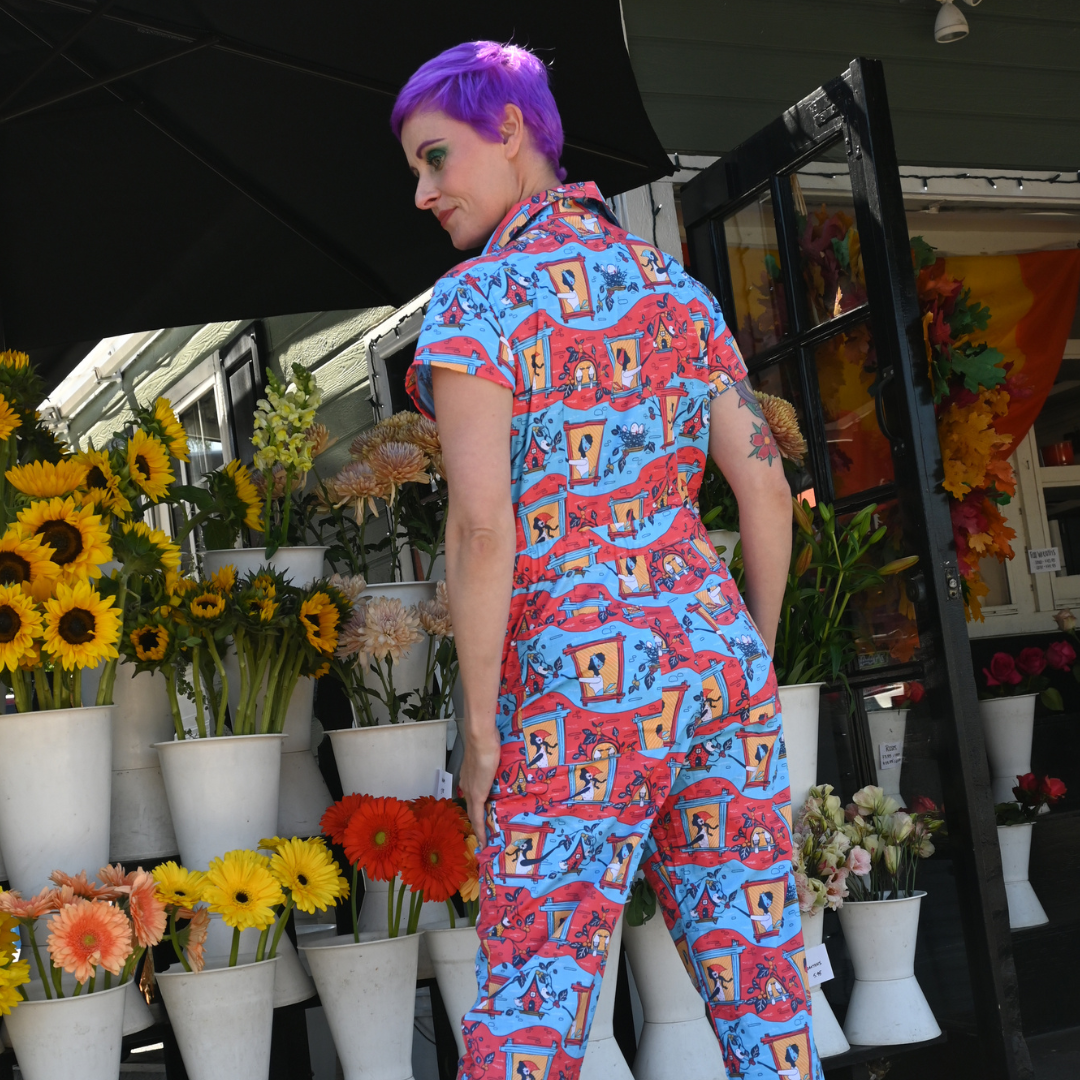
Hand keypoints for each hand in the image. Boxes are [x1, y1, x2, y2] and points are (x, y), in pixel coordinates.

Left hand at [459, 719, 501, 846]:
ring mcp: (470, 791)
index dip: (476, 809)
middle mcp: (466, 786)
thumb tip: (499, 762)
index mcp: (468, 777)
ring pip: (474, 815)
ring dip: (479, 828)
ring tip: (485, 841)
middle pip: (471, 809)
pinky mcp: (477, 795)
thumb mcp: (490, 755)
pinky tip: (484, 841)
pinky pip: (478, 817)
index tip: (480, 819)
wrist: (481, 739)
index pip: (472, 798)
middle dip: (477, 823)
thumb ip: (492, 762)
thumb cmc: (487, 742)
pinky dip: (480, 830)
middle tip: (484, 836)